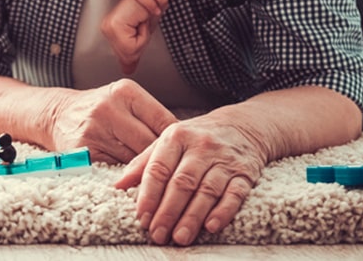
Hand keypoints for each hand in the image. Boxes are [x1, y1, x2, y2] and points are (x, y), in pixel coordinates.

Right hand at [48, 79, 178, 163]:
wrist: (58, 114)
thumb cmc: (100, 108)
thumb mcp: (124, 98)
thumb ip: (150, 115)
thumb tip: (185, 140)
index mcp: (124, 91)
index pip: (163, 120)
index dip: (176, 140)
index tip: (184, 151)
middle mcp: (108, 108)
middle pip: (150, 143)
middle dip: (161, 158)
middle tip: (170, 168)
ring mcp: (94, 130)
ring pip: (134, 159)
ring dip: (144, 169)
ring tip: (151, 174)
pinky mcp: (84, 151)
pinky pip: (115, 169)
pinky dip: (125, 175)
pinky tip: (129, 175)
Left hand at [101, 0, 157, 75]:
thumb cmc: (152, 6)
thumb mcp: (144, 33)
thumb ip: (134, 52)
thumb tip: (127, 71)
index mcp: (110, 29)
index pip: (128, 55)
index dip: (142, 43)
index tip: (143, 26)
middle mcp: (106, 28)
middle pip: (129, 54)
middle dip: (143, 40)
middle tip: (143, 21)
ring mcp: (110, 26)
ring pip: (131, 51)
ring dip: (145, 36)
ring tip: (143, 19)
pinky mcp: (116, 24)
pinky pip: (133, 45)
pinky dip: (144, 33)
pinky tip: (142, 17)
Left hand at [113, 111, 265, 245]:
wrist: (241, 125)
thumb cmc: (196, 137)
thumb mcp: (168, 141)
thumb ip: (143, 163)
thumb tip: (117, 185)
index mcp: (176, 136)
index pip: (159, 168)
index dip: (149, 195)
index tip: (141, 217)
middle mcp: (200, 146)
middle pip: (182, 183)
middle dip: (168, 211)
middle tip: (158, 234)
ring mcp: (224, 159)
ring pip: (207, 191)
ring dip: (192, 217)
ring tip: (179, 237)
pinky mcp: (244, 173)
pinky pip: (235, 194)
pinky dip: (223, 211)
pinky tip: (211, 226)